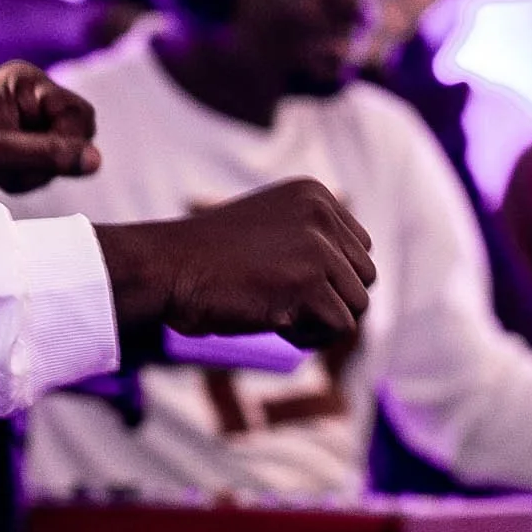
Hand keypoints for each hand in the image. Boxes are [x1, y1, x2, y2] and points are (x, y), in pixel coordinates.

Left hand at [0, 60, 102, 193]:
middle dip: (52, 158)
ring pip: (65, 149)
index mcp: (26, 82)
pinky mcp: (23, 134)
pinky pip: (50, 159)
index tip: (38, 164)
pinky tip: (5, 175)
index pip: (79, 114)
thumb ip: (49, 155)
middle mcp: (31, 92)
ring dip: (39, 170)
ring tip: (5, 172)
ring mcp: (27, 113)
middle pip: (77, 130)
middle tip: (17, 170)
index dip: (68, 143)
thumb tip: (97, 160)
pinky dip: (31, 174)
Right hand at [100, 177, 373, 358]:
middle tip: (282, 301)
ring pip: (357, 306)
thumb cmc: (209, 258)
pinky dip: (309, 337)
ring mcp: (317, 247)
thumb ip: (312, 241)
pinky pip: (339, 328)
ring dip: (318, 321)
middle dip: (330, 300)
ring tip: (275, 311)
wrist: (166, 267)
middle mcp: (322, 213)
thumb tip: (355, 285)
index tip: (287, 280)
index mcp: (315, 194)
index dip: (329, 278)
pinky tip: (272, 322)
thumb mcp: (270, 229)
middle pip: (364, 278)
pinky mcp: (308, 283)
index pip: (359, 249)